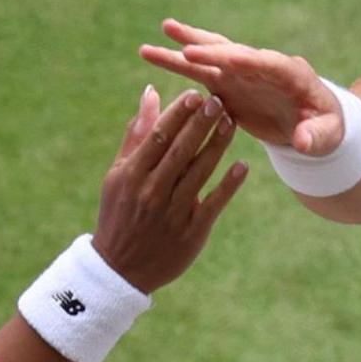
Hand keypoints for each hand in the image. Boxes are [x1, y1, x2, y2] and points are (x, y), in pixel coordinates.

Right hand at [92, 86, 247, 293]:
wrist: (120, 269)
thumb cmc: (119, 212)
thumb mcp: (118, 174)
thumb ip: (137, 133)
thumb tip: (151, 92)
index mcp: (131, 176)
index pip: (158, 138)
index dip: (178, 114)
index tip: (195, 94)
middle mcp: (151, 193)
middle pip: (180, 152)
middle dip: (201, 124)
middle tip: (220, 100)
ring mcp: (172, 214)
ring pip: (199, 174)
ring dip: (217, 146)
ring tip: (233, 123)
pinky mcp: (191, 234)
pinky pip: (213, 205)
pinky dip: (228, 185)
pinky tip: (242, 166)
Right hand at [139, 19, 343, 154]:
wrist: (315, 124)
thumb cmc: (327, 129)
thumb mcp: (328, 135)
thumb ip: (316, 136)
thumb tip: (302, 142)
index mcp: (292, 74)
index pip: (266, 63)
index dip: (244, 60)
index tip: (220, 57)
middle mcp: (264, 66)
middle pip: (235, 52)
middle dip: (211, 49)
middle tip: (182, 45)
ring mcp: (244, 73)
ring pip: (213, 56)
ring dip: (187, 45)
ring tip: (159, 32)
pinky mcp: (230, 84)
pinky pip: (202, 71)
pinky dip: (181, 63)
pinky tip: (154, 54)